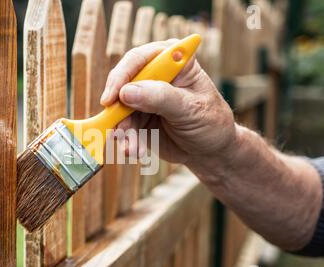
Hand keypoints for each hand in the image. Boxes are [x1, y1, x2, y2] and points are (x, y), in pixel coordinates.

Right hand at [100, 39, 236, 164]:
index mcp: (171, 61)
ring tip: (132, 149)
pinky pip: (122, 126)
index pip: (139, 59)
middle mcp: (154, 74)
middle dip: (117, 108)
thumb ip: (160, 98)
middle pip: (122, 83)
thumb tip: (127, 92)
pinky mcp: (136, 117)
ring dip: (123, 130)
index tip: (113, 97)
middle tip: (118, 129)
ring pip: (119, 109)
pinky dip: (126, 140)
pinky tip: (135, 151)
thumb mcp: (190, 108)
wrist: (210, 151)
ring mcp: (143, 96)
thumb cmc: (210, 122)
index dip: (122, 75)